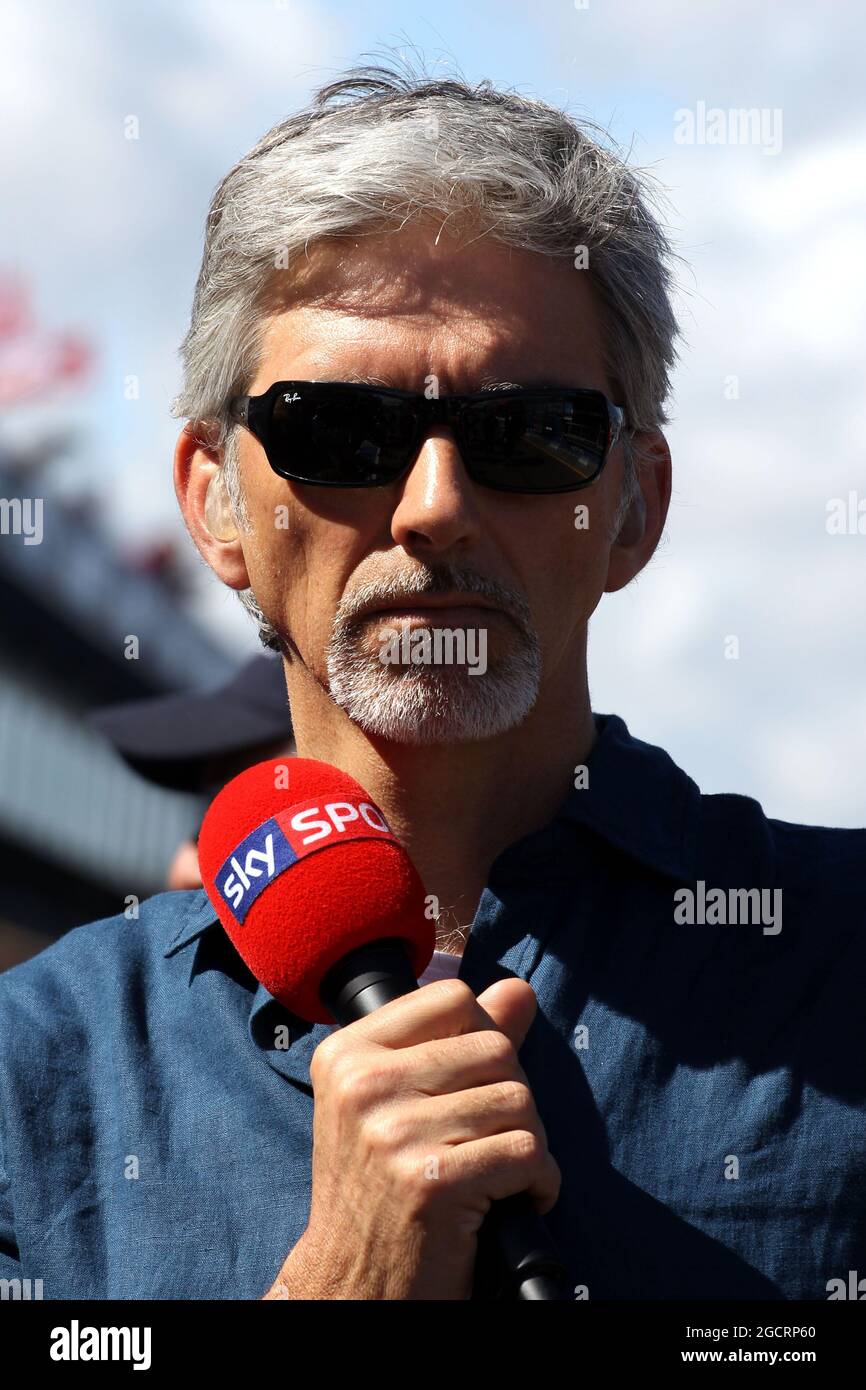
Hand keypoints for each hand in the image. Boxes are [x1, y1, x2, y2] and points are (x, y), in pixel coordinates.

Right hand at [264, 976, 559, 1299]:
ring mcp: (395, 1133)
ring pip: (519, 1100)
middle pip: (496, 1049)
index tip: (469, 1084)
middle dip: (510, 1096)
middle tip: (487, 1139)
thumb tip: (519, 991)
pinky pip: (529, 1153)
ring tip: (496, 1171)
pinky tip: (509, 1200)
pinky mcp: (433, 1182)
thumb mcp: (396, 1103)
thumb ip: (457, 1041)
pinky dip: (538, 1183)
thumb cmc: (378, 1189)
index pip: (453, 997)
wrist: (351, 1283)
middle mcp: (364, 1085)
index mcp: (348, 1054)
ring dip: (527, 1142)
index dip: (482, 1037)